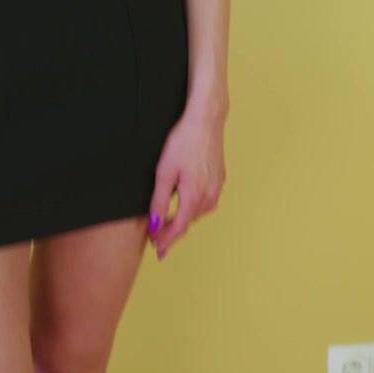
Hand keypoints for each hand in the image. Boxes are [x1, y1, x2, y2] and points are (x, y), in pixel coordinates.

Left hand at [146, 103, 225, 260]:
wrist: (206, 121)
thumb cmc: (183, 142)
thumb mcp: (164, 172)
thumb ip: (159, 201)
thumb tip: (154, 225)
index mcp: (194, 197)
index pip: (177, 228)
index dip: (166, 241)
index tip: (157, 250)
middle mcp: (209, 197)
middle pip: (187, 223)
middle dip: (172, 232)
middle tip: (157, 241)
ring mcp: (216, 189)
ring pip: (196, 213)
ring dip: (183, 220)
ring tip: (168, 225)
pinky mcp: (219, 181)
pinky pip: (204, 202)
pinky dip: (192, 208)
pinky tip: (184, 205)